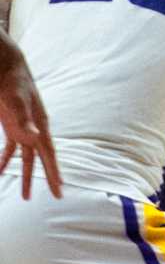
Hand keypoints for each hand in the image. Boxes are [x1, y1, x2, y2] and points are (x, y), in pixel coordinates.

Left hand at [0, 40, 59, 198]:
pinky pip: (11, 148)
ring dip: (25, 174)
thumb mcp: (15, 102)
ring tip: (25, 195)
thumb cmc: (12, 83)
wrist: (5, 67)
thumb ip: (23, 121)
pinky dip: (6, 160)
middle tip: (55, 195)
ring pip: (26, 157)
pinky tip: (0, 170)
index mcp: (40, 125)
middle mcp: (35, 128)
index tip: (59, 190)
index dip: (54, 173)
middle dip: (47, 178)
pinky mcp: (12, 124)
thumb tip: (34, 138)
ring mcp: (24, 127)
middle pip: (42, 158)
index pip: (49, 154)